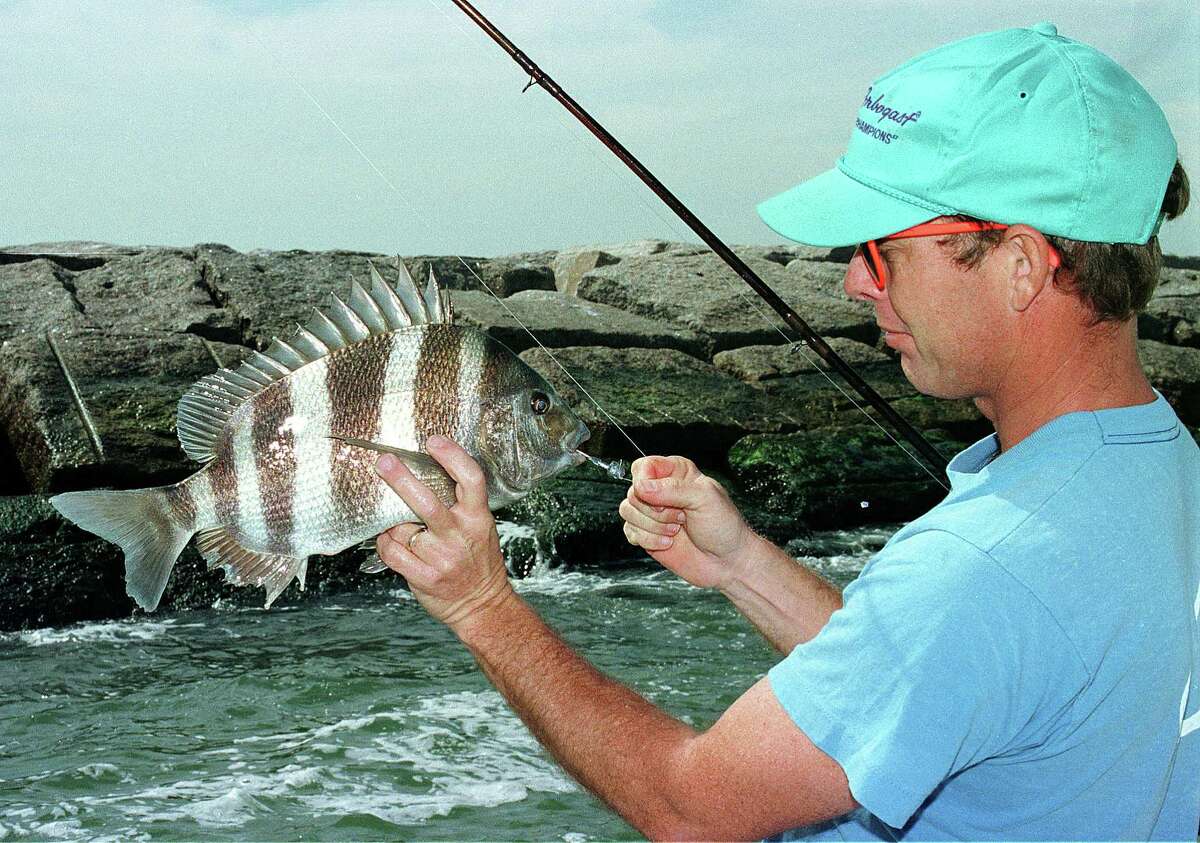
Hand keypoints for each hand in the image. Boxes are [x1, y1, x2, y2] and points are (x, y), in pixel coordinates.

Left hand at [374, 435, 513, 629]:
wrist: (483, 605)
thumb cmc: (478, 561)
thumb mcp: (480, 527)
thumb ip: (460, 505)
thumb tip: (425, 472)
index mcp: (478, 517)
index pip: (470, 479)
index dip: (452, 456)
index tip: (433, 441)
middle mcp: (460, 535)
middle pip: (428, 501)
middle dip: (401, 479)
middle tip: (384, 462)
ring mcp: (442, 557)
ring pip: (402, 528)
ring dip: (390, 521)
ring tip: (390, 519)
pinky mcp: (426, 578)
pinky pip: (393, 553)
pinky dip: (384, 543)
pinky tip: (388, 540)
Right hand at [618, 455, 754, 589]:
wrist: (727, 561)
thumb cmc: (724, 526)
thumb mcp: (705, 498)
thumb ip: (672, 489)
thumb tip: (642, 487)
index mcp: (677, 473)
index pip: (644, 466)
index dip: (645, 481)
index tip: (661, 498)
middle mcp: (662, 491)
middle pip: (633, 491)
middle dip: (655, 510)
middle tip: (681, 517)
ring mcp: (652, 513)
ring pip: (628, 511)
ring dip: (652, 526)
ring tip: (676, 531)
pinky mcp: (647, 534)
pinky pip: (630, 532)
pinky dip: (648, 540)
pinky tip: (669, 543)